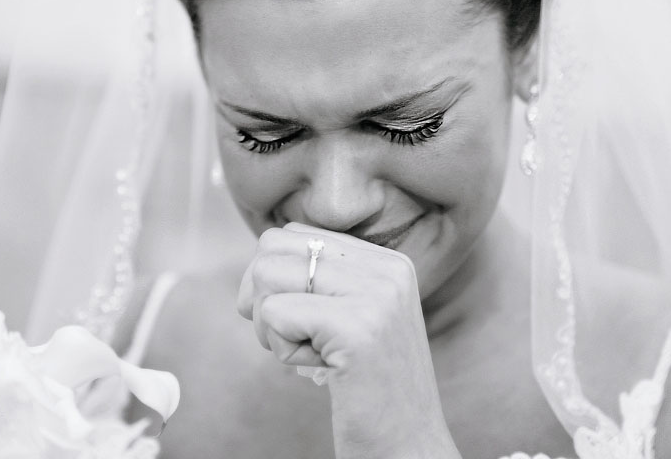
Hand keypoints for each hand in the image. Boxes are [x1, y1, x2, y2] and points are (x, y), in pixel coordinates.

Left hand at [237, 222, 460, 458]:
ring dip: (271, 325)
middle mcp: (387, 268)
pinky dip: (281, 349)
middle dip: (262, 298)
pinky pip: (274, 314)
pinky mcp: (358, 328)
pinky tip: (319, 370)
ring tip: (312, 354)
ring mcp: (376, 295)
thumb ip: (322, 280)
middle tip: (295, 338)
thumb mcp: (355, 318)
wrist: (409, 449)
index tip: (300, 320)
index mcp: (387, 262)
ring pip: (267, 275)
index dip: (274, 279)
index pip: (293, 234)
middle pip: (272, 248)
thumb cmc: (369, 392)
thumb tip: (260, 257)